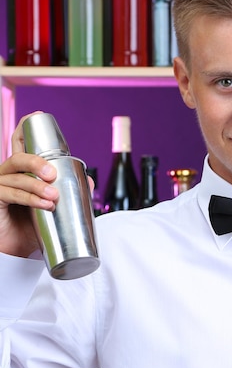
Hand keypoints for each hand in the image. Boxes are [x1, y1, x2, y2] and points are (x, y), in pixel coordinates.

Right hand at [0, 112, 58, 256]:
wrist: (18, 252)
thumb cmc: (34, 227)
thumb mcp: (55, 208)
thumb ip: (70, 193)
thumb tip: (89, 180)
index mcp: (22, 172)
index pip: (20, 145)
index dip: (25, 129)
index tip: (36, 115)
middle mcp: (8, 175)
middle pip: (18, 157)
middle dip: (36, 162)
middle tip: (53, 174)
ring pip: (16, 177)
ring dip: (37, 186)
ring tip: (53, 197)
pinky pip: (10, 194)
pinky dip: (29, 199)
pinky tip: (44, 205)